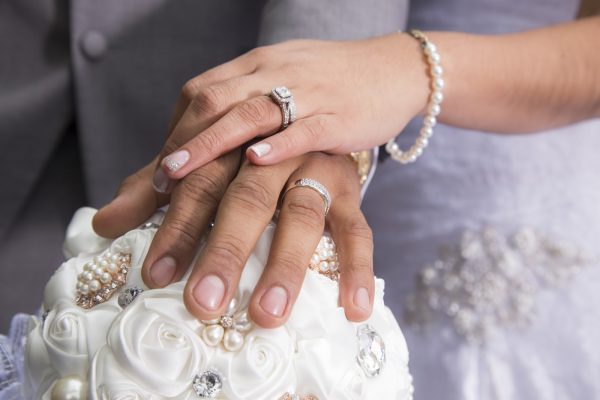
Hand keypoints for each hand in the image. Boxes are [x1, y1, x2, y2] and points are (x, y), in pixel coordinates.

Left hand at [94, 153, 373, 326]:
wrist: (330, 88)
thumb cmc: (255, 135)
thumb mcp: (209, 149)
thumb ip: (161, 183)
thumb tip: (104, 223)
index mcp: (231, 129)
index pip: (198, 176)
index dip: (176, 222)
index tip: (157, 272)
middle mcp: (274, 143)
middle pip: (244, 194)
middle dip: (223, 249)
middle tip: (203, 302)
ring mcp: (316, 161)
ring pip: (301, 212)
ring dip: (284, 264)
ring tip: (266, 312)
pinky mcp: (351, 182)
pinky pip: (357, 227)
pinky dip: (354, 266)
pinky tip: (350, 306)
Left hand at [148, 34, 427, 191]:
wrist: (393, 68)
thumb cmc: (331, 84)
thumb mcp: (282, 85)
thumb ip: (245, 109)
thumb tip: (205, 145)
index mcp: (255, 67)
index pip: (201, 92)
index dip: (175, 130)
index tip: (158, 168)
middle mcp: (273, 74)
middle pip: (214, 101)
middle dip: (181, 141)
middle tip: (157, 180)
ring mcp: (305, 93)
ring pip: (250, 113)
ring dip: (210, 144)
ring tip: (180, 174)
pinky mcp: (337, 115)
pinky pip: (304, 127)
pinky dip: (279, 143)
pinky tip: (256, 161)